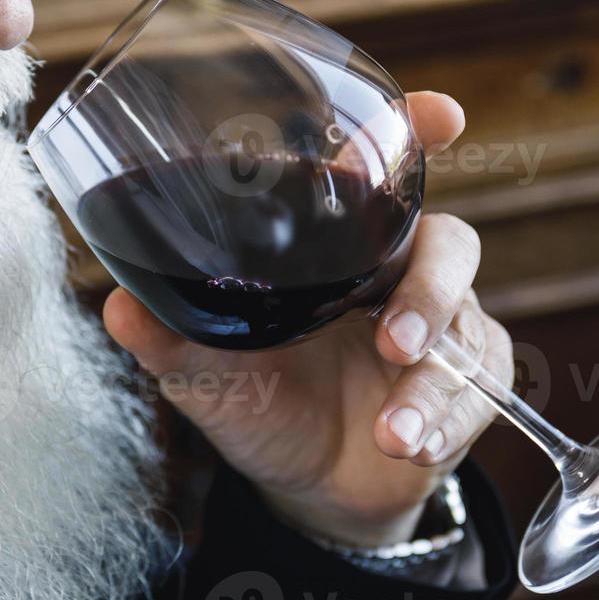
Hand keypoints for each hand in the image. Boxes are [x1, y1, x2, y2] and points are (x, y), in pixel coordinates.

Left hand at [103, 92, 513, 547]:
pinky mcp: (464, 387)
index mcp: (337, 247)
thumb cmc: (257, 398)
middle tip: (392, 341)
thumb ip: (170, 338)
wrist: (305, 485)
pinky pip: (480, 392)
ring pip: (469, 327)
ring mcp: (439, 329)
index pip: (384, 174)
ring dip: (436, 382)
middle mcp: (394, 274)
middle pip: (448, 244)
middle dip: (432, 290)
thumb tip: (119, 307)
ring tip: (395, 430)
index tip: (442, 114)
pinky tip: (409, 447)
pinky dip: (445, 423)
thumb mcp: (205, 373)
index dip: (416, 134)